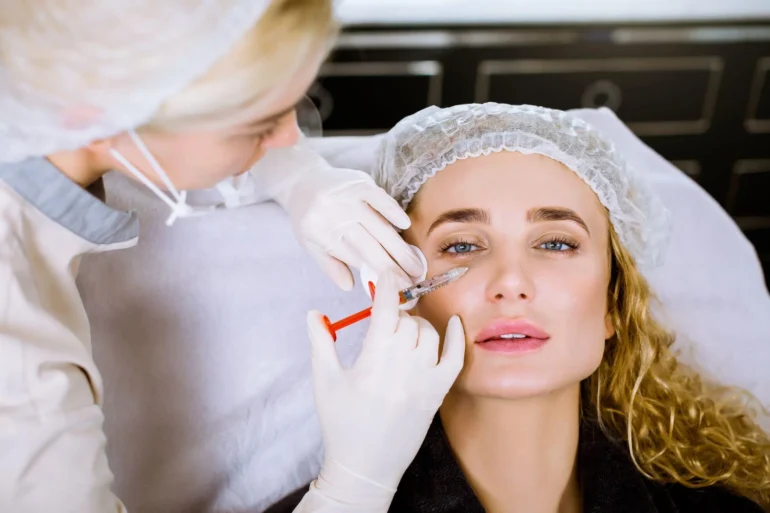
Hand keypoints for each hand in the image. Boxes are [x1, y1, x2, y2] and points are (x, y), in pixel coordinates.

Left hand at [284, 166, 423, 290]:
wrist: (302, 180)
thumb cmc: (309, 217)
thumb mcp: (311, 244)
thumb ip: (330, 266)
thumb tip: (349, 287)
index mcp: (322, 235)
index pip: (356, 260)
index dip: (378, 276)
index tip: (396, 289)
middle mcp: (334, 217)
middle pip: (370, 246)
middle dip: (394, 267)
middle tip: (414, 282)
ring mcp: (347, 199)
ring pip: (379, 226)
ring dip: (399, 247)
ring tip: (417, 265)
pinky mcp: (358, 182)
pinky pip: (379, 198)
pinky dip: (392, 211)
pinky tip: (406, 225)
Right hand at [307, 272, 464, 494]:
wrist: (365, 465)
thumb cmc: (341, 423)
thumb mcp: (325, 380)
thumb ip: (321, 342)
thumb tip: (313, 312)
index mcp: (374, 359)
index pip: (386, 310)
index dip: (387, 287)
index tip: (386, 274)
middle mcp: (403, 365)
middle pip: (408, 321)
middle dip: (396, 314)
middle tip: (384, 320)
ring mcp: (424, 380)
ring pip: (429, 335)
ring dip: (417, 327)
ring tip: (402, 333)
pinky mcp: (437, 394)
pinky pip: (454, 360)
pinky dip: (456, 339)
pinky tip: (454, 324)